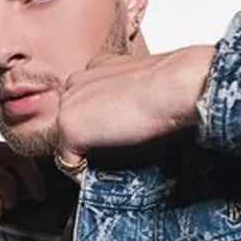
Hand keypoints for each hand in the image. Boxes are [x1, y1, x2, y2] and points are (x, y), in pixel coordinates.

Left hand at [55, 44, 216, 166]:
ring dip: (86, 154)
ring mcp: (69, 105)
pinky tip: (107, 172)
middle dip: (88, 138)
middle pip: (72, 120)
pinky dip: (85, 174)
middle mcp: (76, 82)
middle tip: (114, 152)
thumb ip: (127, 95)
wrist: (173, 86)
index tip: (113, 134)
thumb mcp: (145, 83)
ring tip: (113, 162)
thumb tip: (130, 119)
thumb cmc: (172, 85)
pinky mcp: (71, 129)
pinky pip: (69, 163)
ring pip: (68, 141)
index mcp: (96, 66)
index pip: (84, 100)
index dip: (98, 120)